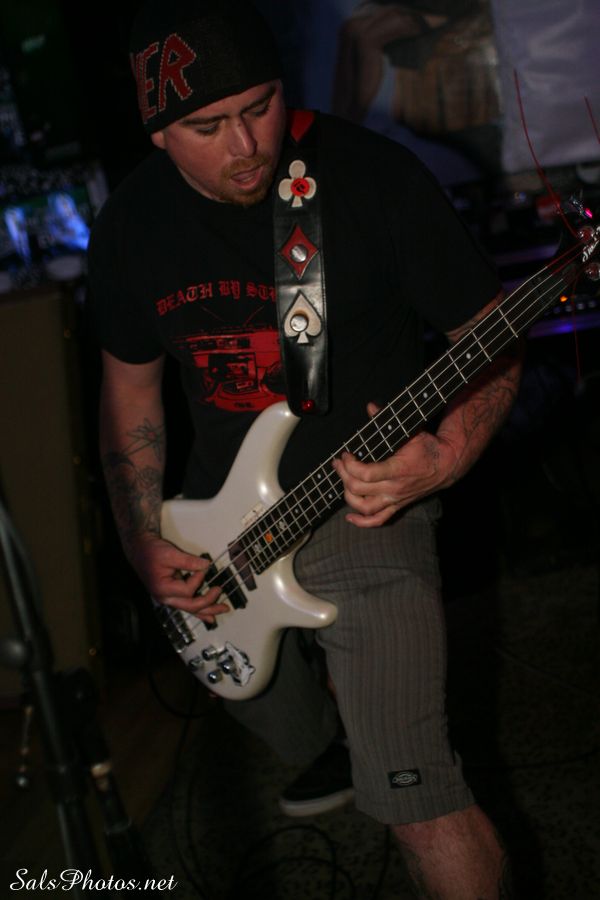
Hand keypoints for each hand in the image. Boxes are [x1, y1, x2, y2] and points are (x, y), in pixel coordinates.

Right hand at [126, 534, 229, 624]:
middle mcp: (165, 598)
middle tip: (219, 591)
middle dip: (208, 602)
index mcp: (162, 589)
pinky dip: (199, 611)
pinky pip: (187, 606)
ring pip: (190, 609)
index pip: (187, 590)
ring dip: (208, 610)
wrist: (140, 549)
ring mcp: (168, 598)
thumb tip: (206, 566)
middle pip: (191, 606)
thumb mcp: (170, 554)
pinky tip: (209, 616)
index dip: (198, 578)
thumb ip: (189, 561)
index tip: (202, 567)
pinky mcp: (172, 595)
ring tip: (222, 609)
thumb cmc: (151, 551)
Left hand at [332, 404, 455, 527]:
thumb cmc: (428, 447)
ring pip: (364, 507)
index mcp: (397, 469)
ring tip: (343, 481)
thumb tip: (371, 407)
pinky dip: (362, 522)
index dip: (349, 464)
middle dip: (343, 474)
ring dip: (348, 496)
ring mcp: (395, 499)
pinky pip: (378, 520)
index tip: (346, 454)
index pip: (365, 474)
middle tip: (339, 463)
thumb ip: (386, 421)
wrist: (446, 465)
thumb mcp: (410, 431)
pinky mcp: (397, 505)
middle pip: (358, 488)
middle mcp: (394, 488)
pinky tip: (350, 517)